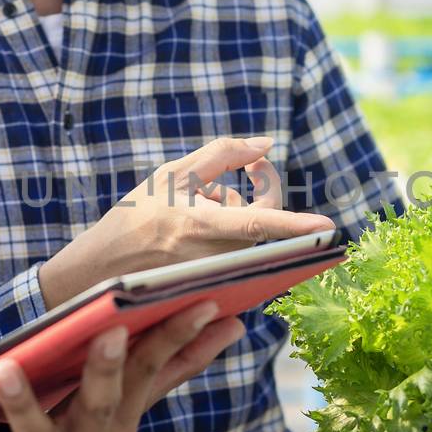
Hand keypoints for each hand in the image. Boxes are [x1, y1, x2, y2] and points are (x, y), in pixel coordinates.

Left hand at [0, 301, 246, 431]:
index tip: (206, 300)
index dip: (180, 336)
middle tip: (108, 330)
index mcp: (119, 419)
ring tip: (5, 369)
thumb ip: (175, 368)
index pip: (154, 372)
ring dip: (18, 401)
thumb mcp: (129, 411)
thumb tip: (232, 324)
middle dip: (103, 369)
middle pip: (98, 404)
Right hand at [37, 137, 334, 308]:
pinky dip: (232, 234)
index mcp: (198, 225)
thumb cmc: (137, 216)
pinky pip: (244, 253)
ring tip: (203, 205)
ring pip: (253, 235)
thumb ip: (221, 154)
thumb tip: (266, 144)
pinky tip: (203, 230)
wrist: (104, 269)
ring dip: (240, 211)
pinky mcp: (218, 287)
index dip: (294, 225)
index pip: (257, 223)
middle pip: (264, 221)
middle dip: (261, 191)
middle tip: (247, 168)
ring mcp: (218, 276)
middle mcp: (213, 257)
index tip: (327, 227)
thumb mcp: (171, 174)